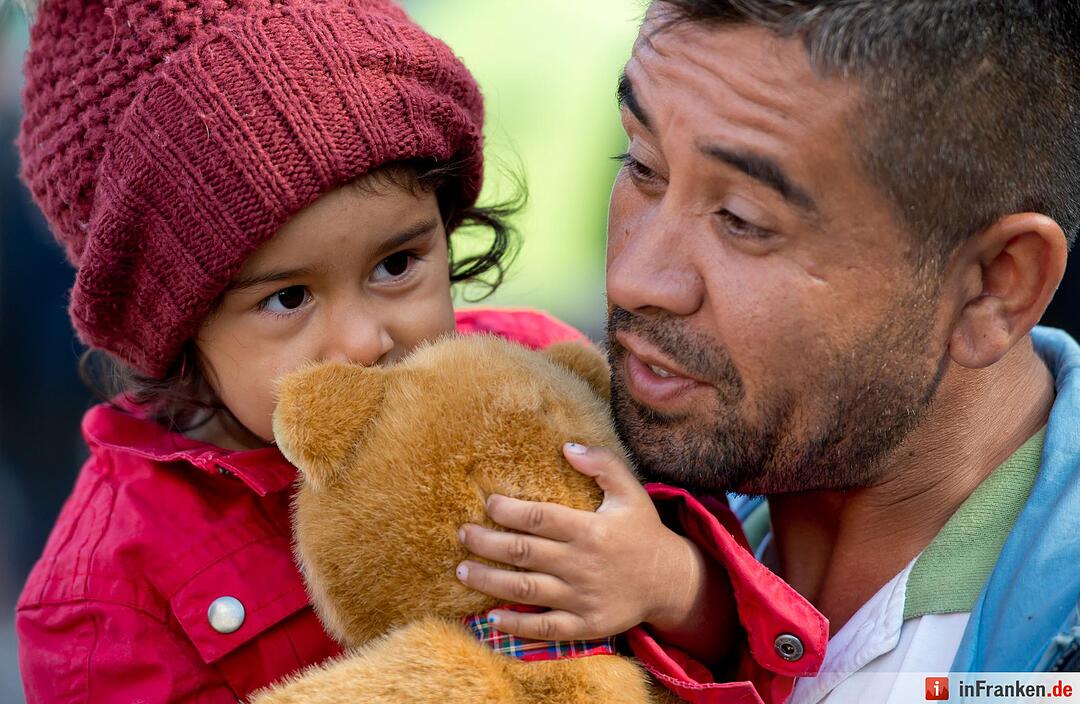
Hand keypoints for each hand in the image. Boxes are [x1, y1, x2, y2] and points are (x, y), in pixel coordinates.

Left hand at [455, 443, 703, 641]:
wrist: (670, 581)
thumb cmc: (644, 532)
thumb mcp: (630, 491)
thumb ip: (602, 464)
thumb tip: (567, 446)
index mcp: (589, 529)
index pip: (538, 517)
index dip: (508, 510)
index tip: (488, 504)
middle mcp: (581, 563)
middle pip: (522, 552)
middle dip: (486, 543)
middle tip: (463, 535)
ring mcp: (582, 597)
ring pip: (525, 589)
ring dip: (489, 581)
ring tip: (463, 571)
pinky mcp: (585, 625)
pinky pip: (545, 627)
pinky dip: (517, 624)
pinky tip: (492, 618)